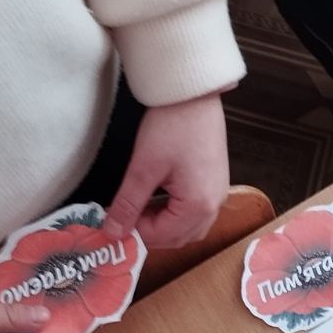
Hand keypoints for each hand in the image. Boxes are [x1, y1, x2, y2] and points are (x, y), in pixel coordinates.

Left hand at [104, 94, 227, 248]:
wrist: (195, 93)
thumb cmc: (171, 126)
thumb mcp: (143, 168)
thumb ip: (128, 204)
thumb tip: (113, 232)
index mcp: (198, 205)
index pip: (162, 236)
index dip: (135, 231)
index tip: (114, 217)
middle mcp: (214, 205)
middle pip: (179, 238)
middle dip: (151, 231)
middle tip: (126, 213)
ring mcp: (218, 194)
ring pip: (189, 227)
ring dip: (164, 224)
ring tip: (140, 204)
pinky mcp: (215, 183)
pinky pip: (197, 212)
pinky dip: (176, 213)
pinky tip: (159, 195)